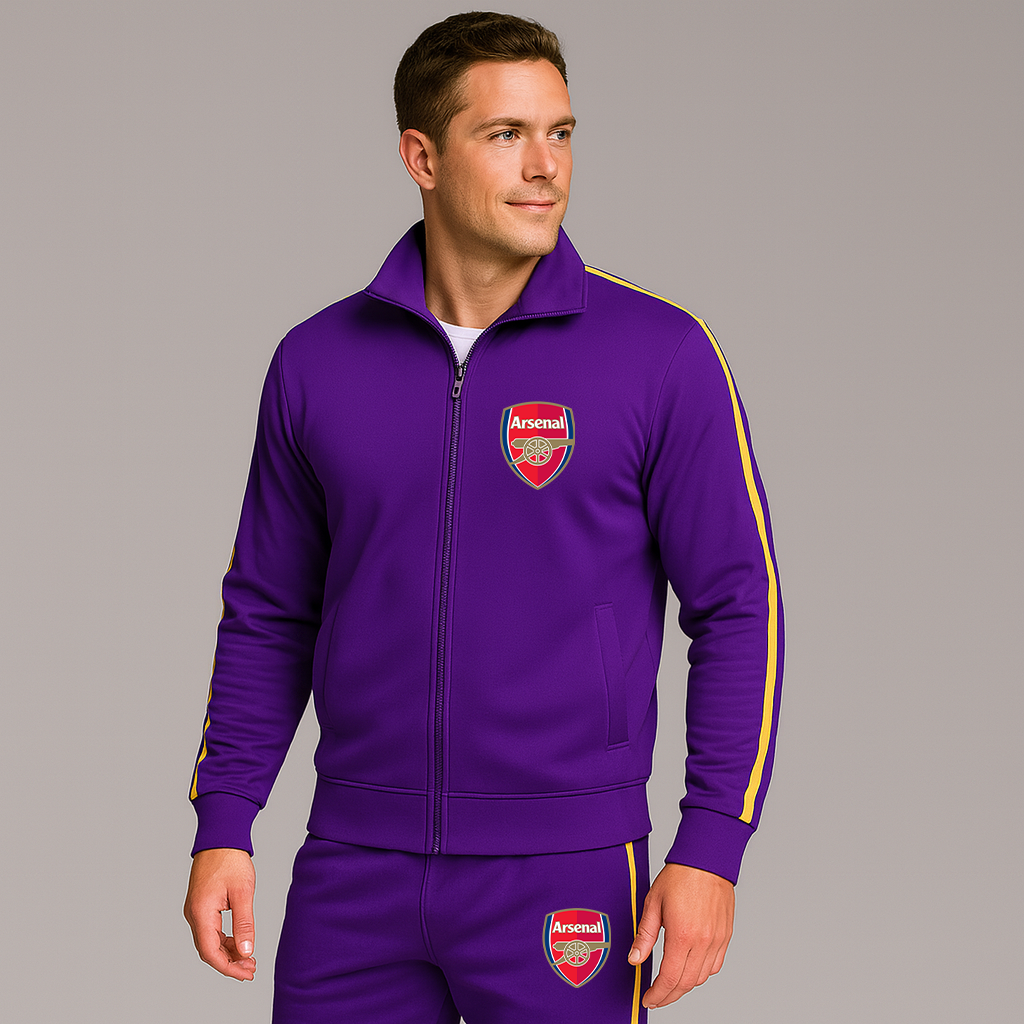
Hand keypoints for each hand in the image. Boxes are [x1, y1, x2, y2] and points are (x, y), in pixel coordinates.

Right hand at [183, 847, 257, 980]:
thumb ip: (244, 923)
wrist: (220, 837)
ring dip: (228, 952)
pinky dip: (224, 940)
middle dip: (229, 963)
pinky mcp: (201, 906)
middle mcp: (193, 914)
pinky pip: (210, 930)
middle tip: (251, 969)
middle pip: (208, 950)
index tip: (246, 973)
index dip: (228, 967)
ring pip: (209, 942)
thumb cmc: (231, 860)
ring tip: (248, 959)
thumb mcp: (243, 892)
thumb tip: (246, 952)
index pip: (210, 952)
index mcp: (201, 912)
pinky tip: (239, 943)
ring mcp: (195, 910)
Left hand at [627, 862, 733, 1007]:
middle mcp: (702, 941)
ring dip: (685, 985)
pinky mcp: (726, 936)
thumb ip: (644, 935)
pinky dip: (702, 973)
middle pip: (686, 983)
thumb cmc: (679, 876)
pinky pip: (715, 965)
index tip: (649, 998)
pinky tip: (690, 969)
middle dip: (670, 995)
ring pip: (701, 977)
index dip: (658, 994)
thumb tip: (634, 958)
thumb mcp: (653, 903)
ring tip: (671, 983)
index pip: (669, 978)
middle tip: (657, 997)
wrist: (706, 860)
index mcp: (682, 934)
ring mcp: (717, 940)